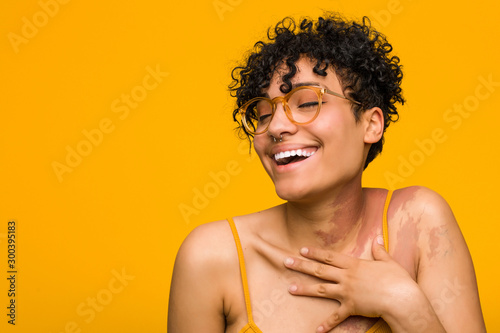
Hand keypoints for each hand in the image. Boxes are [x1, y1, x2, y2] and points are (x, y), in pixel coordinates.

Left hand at [283, 236, 417, 331]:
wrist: (401, 298)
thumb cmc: (397, 279)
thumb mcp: (389, 262)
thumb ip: (380, 251)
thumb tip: (378, 239)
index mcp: (354, 265)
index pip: (330, 256)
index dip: (315, 252)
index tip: (302, 249)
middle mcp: (347, 277)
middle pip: (320, 270)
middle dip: (301, 265)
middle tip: (285, 262)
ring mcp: (347, 292)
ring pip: (321, 289)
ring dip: (304, 289)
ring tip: (290, 288)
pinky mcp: (351, 307)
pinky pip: (336, 317)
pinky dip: (327, 324)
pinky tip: (316, 329)